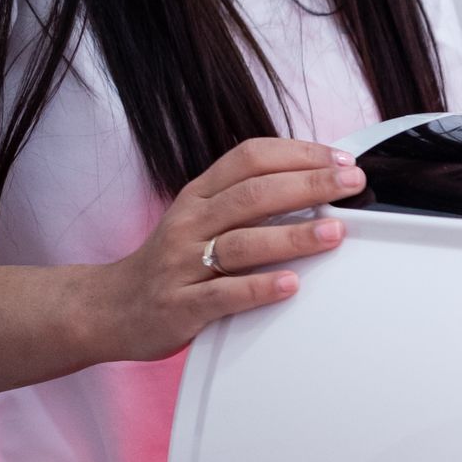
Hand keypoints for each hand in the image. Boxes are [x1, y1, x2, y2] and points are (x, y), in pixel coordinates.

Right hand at [87, 138, 364, 361]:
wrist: (110, 307)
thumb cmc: (172, 262)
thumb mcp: (201, 218)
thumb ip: (249, 202)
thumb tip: (314, 184)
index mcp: (199, 195)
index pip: (250, 158)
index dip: (297, 154)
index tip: (339, 160)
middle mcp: (191, 222)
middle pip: (253, 194)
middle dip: (308, 185)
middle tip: (351, 184)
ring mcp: (184, 264)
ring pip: (242, 242)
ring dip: (292, 236)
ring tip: (333, 232)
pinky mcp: (182, 305)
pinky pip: (224, 294)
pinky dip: (259, 288)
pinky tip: (291, 284)